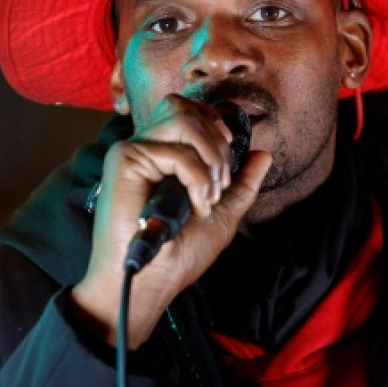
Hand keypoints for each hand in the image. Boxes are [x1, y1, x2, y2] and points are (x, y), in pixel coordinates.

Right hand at [72, 94, 270, 347]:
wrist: (154, 280)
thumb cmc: (179, 254)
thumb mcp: (223, 214)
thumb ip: (242, 183)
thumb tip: (263, 154)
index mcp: (162, 154)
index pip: (188, 111)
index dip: (214, 126)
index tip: (227, 161)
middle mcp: (145, 147)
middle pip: (184, 106)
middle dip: (217, 142)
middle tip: (220, 183)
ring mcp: (132, 151)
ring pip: (181, 118)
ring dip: (209, 155)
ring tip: (210, 192)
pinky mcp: (124, 160)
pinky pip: (175, 151)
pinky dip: (197, 179)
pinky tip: (195, 205)